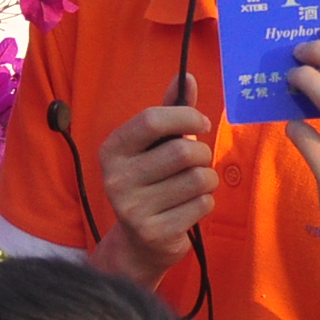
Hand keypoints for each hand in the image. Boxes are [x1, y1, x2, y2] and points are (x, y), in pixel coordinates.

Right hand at [91, 76, 216, 283]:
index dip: (186, 116)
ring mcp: (133, 208)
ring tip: (194, 186)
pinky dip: (205, 203)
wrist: (140, 243)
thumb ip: (171, 111)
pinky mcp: (155, 232)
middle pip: (183, 151)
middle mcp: (116, 178)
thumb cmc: (152, 181)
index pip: (152, 119)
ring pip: (198, 178)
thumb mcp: (155, 145)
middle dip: (203, 154)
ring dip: (207, 180)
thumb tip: (188, 76)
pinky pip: (202, 205)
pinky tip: (189, 208)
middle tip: (198, 162)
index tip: (200, 123)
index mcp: (112, 150)